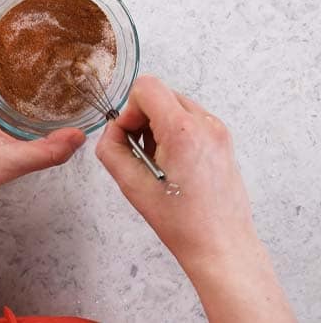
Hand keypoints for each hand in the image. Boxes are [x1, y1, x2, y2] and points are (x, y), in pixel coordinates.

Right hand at [96, 75, 256, 265]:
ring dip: (159, 125)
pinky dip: (175, 132)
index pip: (147, 87)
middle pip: (160, 94)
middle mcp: (206, 124)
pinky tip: (174, 163)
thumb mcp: (130, 184)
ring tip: (160, 161)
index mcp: (183, 130)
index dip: (129, 110)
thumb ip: (110, 147)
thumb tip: (113, 130)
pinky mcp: (223, 140)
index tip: (130, 136)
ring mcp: (218, 131)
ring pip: (174, 105)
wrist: (221, 246)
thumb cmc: (182, 222)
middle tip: (142, 152)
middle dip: (143, 118)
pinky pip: (189, 119)